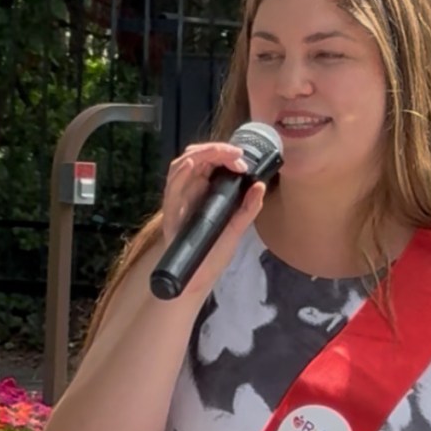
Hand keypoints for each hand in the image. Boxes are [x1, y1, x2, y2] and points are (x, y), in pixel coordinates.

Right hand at [161, 141, 266, 297]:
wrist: (197, 280)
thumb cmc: (212, 254)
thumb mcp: (235, 229)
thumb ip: (247, 209)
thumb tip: (260, 185)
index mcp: (204, 192)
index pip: (209, 161)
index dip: (224, 153)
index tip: (242, 158)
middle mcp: (188, 192)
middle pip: (195, 157)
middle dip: (214, 150)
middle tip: (235, 154)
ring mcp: (178, 201)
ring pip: (180, 166)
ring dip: (199, 155)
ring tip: (218, 153)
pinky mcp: (170, 214)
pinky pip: (171, 188)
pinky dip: (179, 173)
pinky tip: (190, 165)